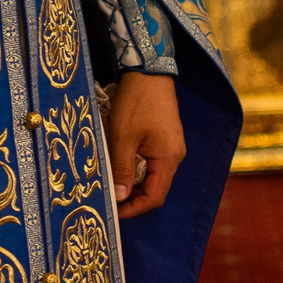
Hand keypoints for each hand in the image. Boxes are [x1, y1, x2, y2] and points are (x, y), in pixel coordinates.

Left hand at [105, 72, 185, 217]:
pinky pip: (152, 162)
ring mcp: (171, 146)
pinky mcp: (165, 137)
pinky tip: (119, 164)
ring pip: (152, 175)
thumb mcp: (123, 136)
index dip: (134, 209)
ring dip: (132, 182)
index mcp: (169, 158)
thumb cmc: (136, 101)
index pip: (155, 197)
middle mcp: (175, 156)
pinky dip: (135, 168)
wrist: (149, 70)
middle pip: (155, 188)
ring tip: (111, 183)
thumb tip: (119, 197)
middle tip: (108, 198)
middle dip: (131, 197)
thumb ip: (122, 169)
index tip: (114, 212)